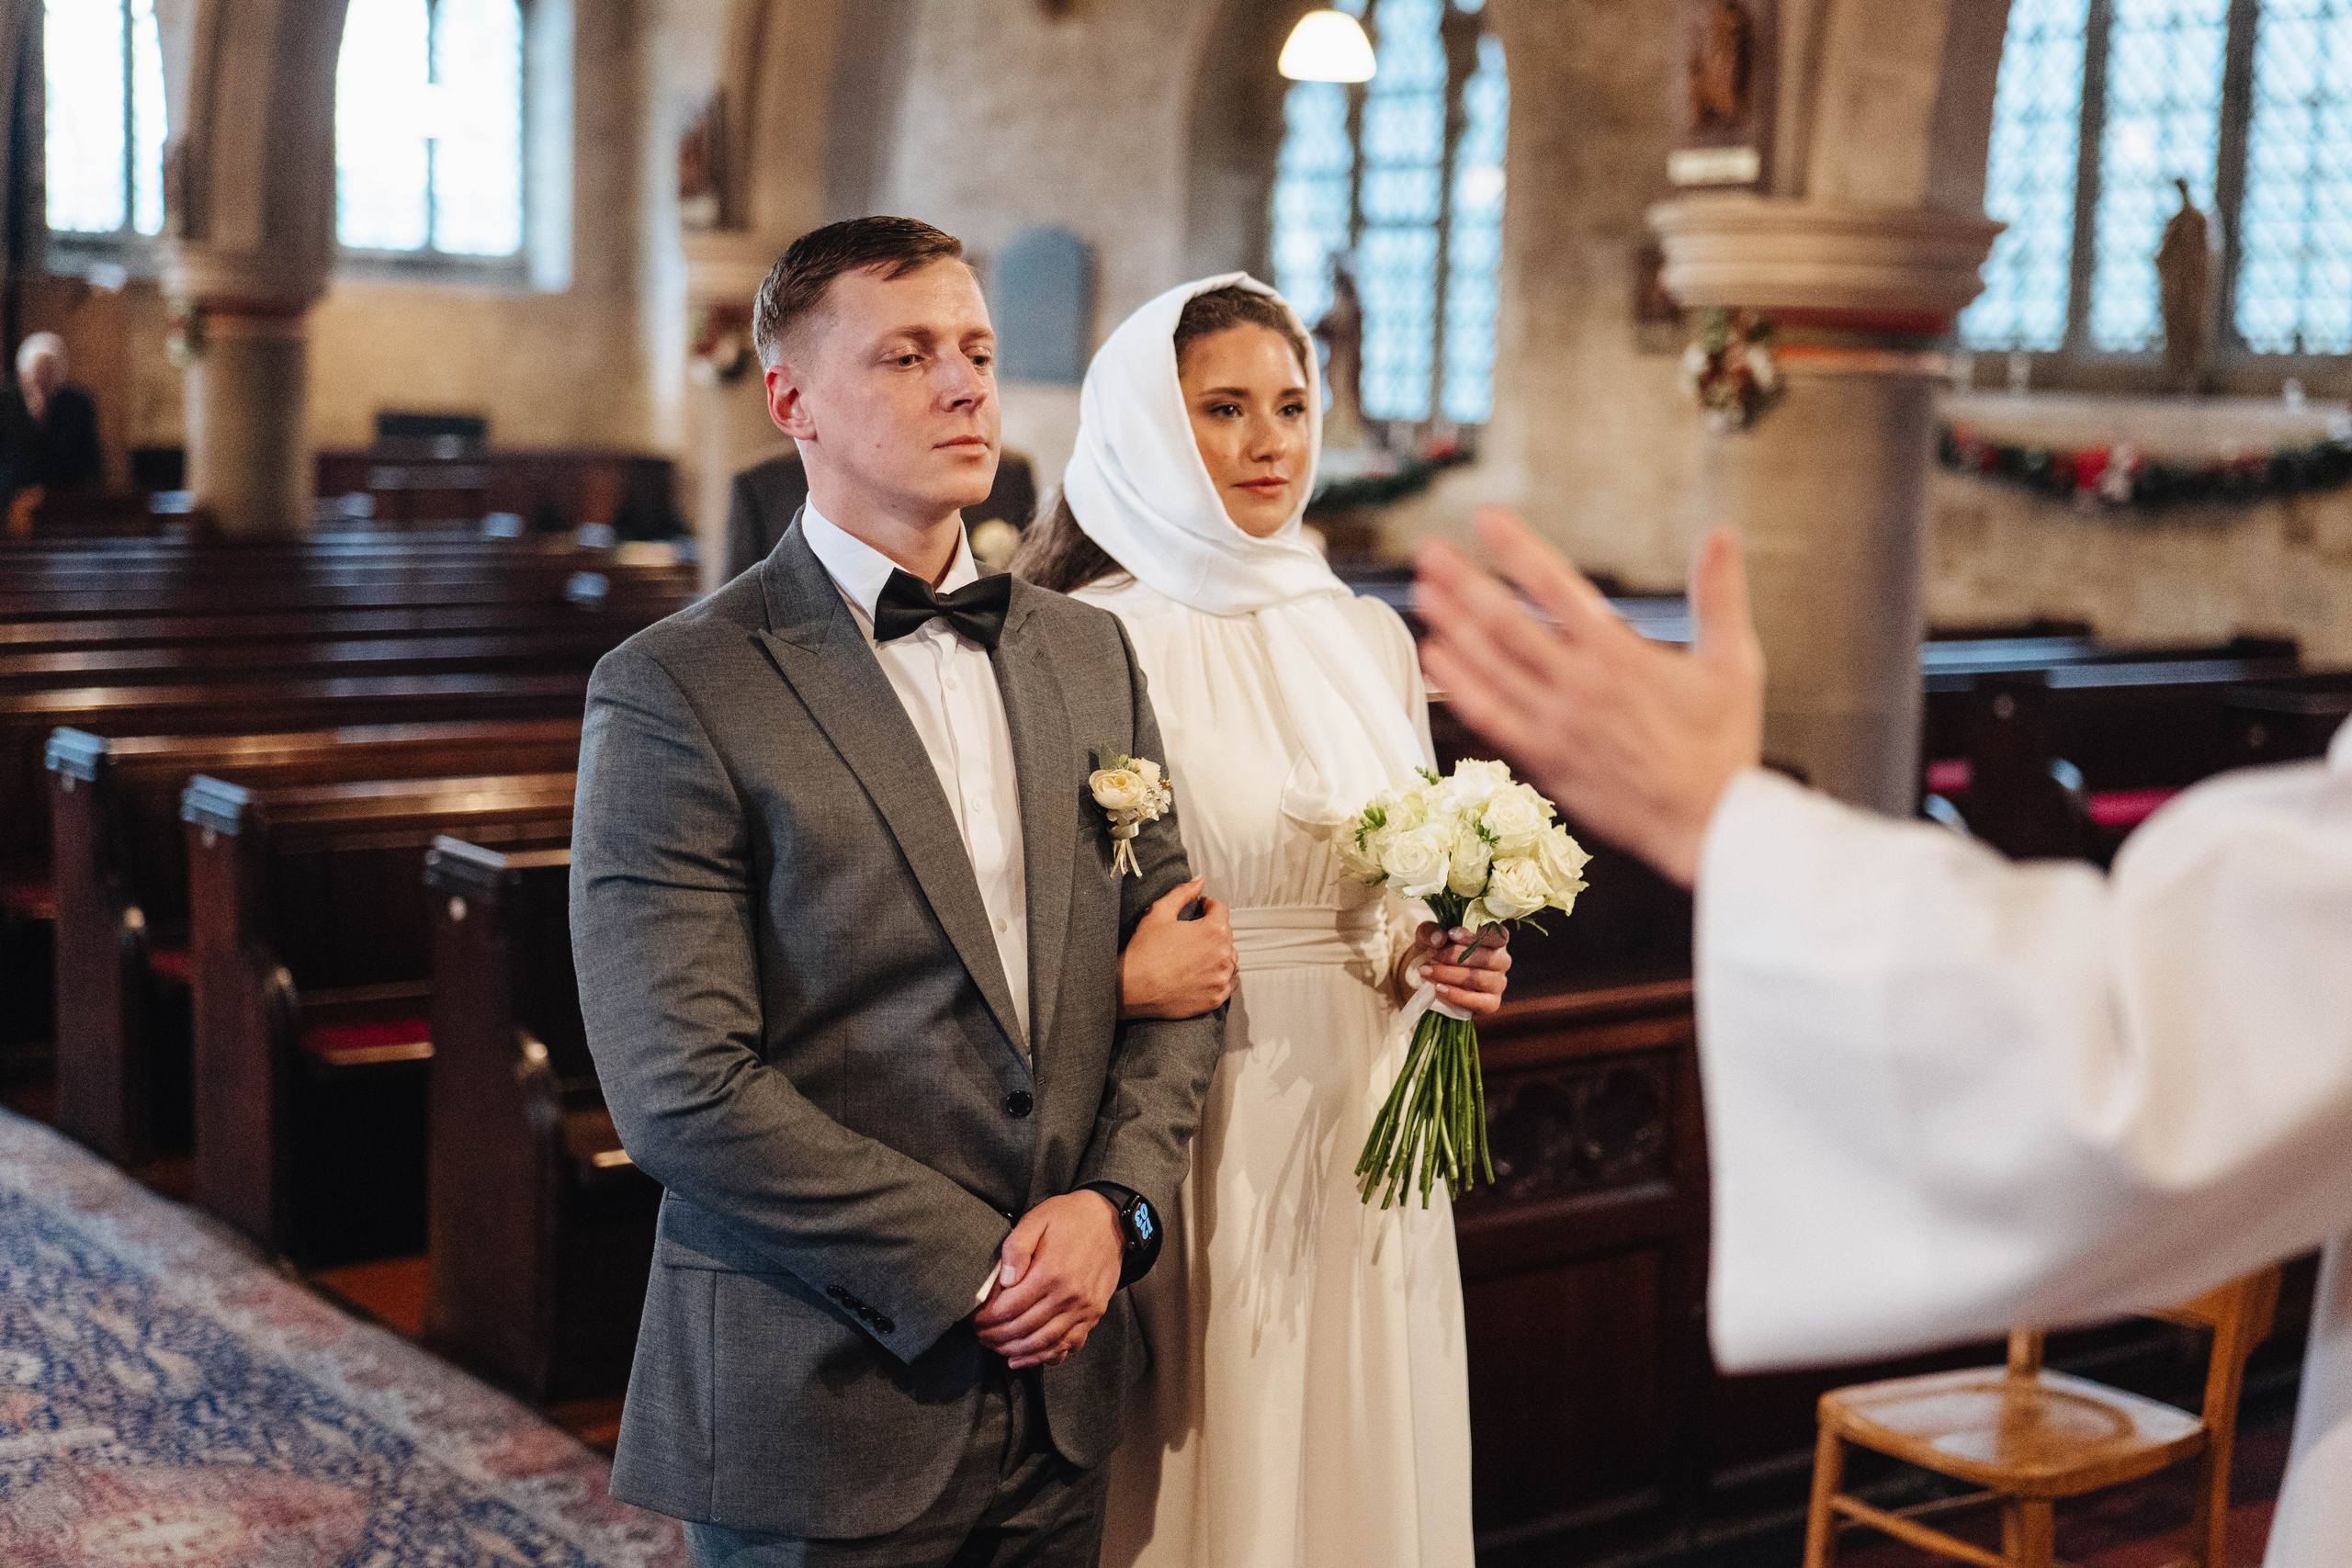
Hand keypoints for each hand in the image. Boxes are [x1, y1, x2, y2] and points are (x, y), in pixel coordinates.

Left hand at [973, 1190, 1124, 1368]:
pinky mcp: (1093, 1314)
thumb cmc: (1069, 1218)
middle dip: (996, 1337)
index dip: (986, 1318)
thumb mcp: (1037, 1219)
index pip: (1009, 1308)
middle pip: (1023, 1329)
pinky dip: (1045, 1356)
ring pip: (1044, 1343)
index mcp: (1051, 1272)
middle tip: (980, 1335)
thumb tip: (1004, 1279)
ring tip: (997, 1348)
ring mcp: (1084, 1309)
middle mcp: (1069, 1296)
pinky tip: (1025, 1357)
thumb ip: (1017, 1247)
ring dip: (1017, 1351)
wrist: (1111, 1221)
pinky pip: (1068, 1345)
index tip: (974, 1319)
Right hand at [1118, 877, 1236, 1019]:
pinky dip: (1221, 976)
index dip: (1207, 906)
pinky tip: (1203, 973)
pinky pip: (1229, 982)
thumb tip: (1200, 880)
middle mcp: (1224, 955)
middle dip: (1212, 930)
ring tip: (1197, 954)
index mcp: (1214, 931)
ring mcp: (1221, 978)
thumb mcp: (1159, 913)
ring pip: (1230, 959)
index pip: (1221, 910)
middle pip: (1226, 935)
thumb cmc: (1144, 950)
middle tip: (1191, 934)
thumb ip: (1183, 893)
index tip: (1198, 909)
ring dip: (1218, 953)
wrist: (1132, 989)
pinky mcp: (1216, 997)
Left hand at [1404, 922, 1509, 1016]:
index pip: (1496, 934)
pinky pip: (1479, 1002)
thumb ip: (1431, 932)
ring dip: (1450, 975)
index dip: (1475, 935)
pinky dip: (1456, 995)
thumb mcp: (1427, 936)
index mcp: (1494, 938)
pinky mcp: (1491, 1003)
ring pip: (1480, 979)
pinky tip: (1439, 989)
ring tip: (1428, 972)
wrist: (1426, 978)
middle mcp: (1501, 960)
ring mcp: (1498, 983)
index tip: (1451, 934)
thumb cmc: (1434, 951)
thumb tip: (1440, 938)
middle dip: (1456, 956)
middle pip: (1488, 958)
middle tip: (1432, 956)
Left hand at [1414, 509, 1763, 888]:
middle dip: (1465, 583)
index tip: (1487, 520)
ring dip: (1453, 626)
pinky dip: (1461, 685)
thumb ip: (1720, 594)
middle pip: (1508, 623)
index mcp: (1621, 656)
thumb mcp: (1734, 663)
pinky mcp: (1544, 759)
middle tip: (1432, 553)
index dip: (1518, 549)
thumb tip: (1721, 535)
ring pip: (1491, 666)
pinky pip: (1491, 716)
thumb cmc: (1722, 747)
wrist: (1708, 824)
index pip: (1558, 587)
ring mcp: (1556, 724)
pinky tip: (1436, 658)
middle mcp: (1580, 686)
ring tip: (1423, 594)